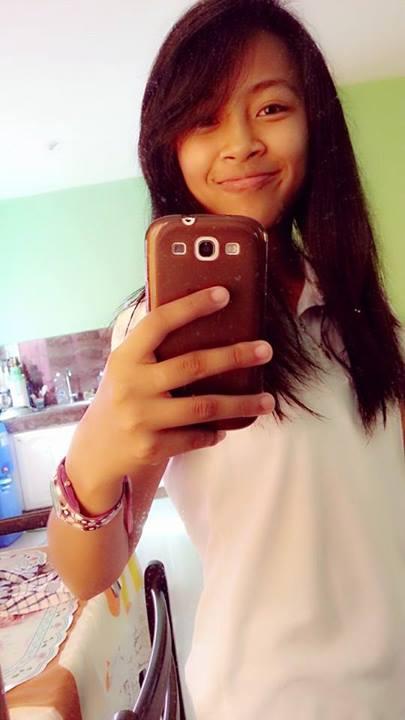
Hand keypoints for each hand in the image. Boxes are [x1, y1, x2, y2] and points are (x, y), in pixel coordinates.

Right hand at [66, 286, 273, 488]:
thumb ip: (151, 346)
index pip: (159, 322)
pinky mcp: (151, 447)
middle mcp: (132, 385)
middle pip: (193, 365)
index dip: (191, 306)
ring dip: (241, 404)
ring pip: (203, 407)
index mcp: (126, 357)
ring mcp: (141, 418)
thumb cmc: (122, 398)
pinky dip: (214, 432)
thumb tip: (194, 311)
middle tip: (265, 350)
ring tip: (267, 400)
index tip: (224, 294)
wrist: (96, 451)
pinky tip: (225, 427)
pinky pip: (196, 437)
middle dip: (235, 356)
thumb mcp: (125, 368)